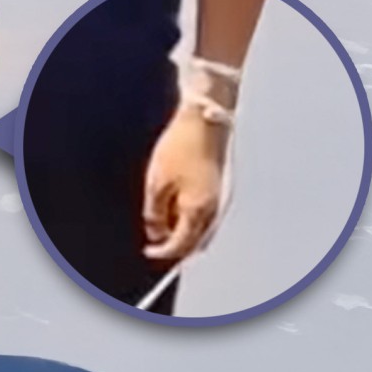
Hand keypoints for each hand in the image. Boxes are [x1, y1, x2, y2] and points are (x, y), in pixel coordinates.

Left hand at [142, 105, 228, 265]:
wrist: (205, 119)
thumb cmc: (181, 146)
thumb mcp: (156, 183)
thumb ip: (154, 213)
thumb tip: (155, 232)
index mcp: (199, 211)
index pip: (180, 245)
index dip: (162, 251)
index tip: (148, 250)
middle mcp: (215, 210)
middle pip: (195, 241)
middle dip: (175, 245)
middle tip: (156, 240)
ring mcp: (221, 199)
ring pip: (202, 229)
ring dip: (184, 232)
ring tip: (163, 221)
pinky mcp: (222, 188)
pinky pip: (207, 214)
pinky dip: (192, 218)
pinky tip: (178, 207)